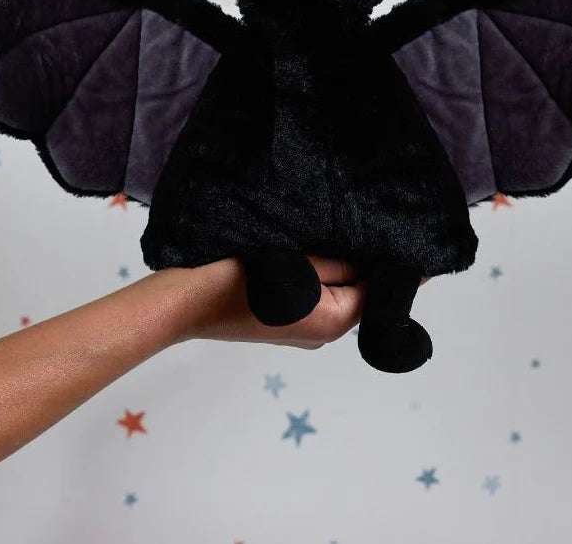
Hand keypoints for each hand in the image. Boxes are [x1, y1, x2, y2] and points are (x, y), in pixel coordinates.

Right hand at [171, 256, 366, 348]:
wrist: (193, 302)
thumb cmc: (246, 281)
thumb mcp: (300, 263)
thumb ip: (339, 263)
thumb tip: (369, 261)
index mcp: (334, 323)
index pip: (373, 293)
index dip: (377, 266)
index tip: (377, 238)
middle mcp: (324, 336)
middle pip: (354, 296)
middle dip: (354, 269)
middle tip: (351, 234)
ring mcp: (304, 334)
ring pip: (333, 298)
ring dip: (332, 274)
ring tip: (327, 242)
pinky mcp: (285, 326)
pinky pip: (313, 301)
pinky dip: (315, 282)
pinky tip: (305, 258)